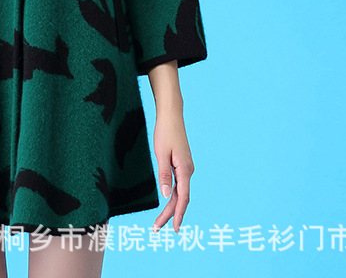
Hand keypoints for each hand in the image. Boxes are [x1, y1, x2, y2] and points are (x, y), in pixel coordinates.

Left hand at [152, 107, 194, 233]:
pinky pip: (179, 185)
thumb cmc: (165, 132)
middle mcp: (188, 171)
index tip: (174, 229)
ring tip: (159, 221)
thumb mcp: (161, 153)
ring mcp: (186, 168)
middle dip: (169, 215)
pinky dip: (173, 197)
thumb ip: (164, 174)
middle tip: (157, 229)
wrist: (171, 115)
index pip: (183, 198)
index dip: (177, 215)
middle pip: (181, 198)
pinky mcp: (182, 165)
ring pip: (180, 193)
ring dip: (171, 207)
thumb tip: (166, 196)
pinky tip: (168, 203)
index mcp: (185, 170)